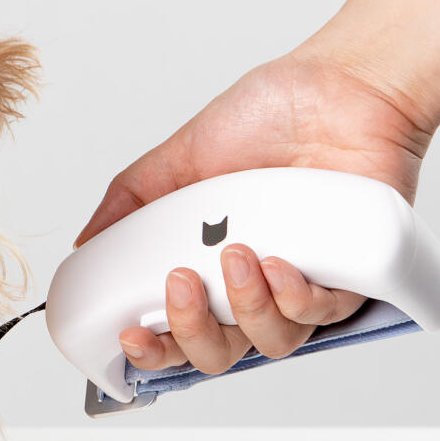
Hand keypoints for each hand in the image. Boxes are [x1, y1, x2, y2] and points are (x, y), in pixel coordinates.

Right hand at [75, 47, 433, 375]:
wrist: (337, 86)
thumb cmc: (270, 118)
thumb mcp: (181, 157)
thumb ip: (132, 202)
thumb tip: (87, 243)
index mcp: (211, 272)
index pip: (177, 336)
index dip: (154, 351)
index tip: (132, 333)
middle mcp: (254, 288)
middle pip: (220, 354)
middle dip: (193, 332)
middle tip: (181, 283)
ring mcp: (302, 285)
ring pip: (272, 341)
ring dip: (247, 310)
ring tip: (235, 256)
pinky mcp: (352, 276)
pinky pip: (324, 313)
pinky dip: (297, 298)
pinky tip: (279, 265)